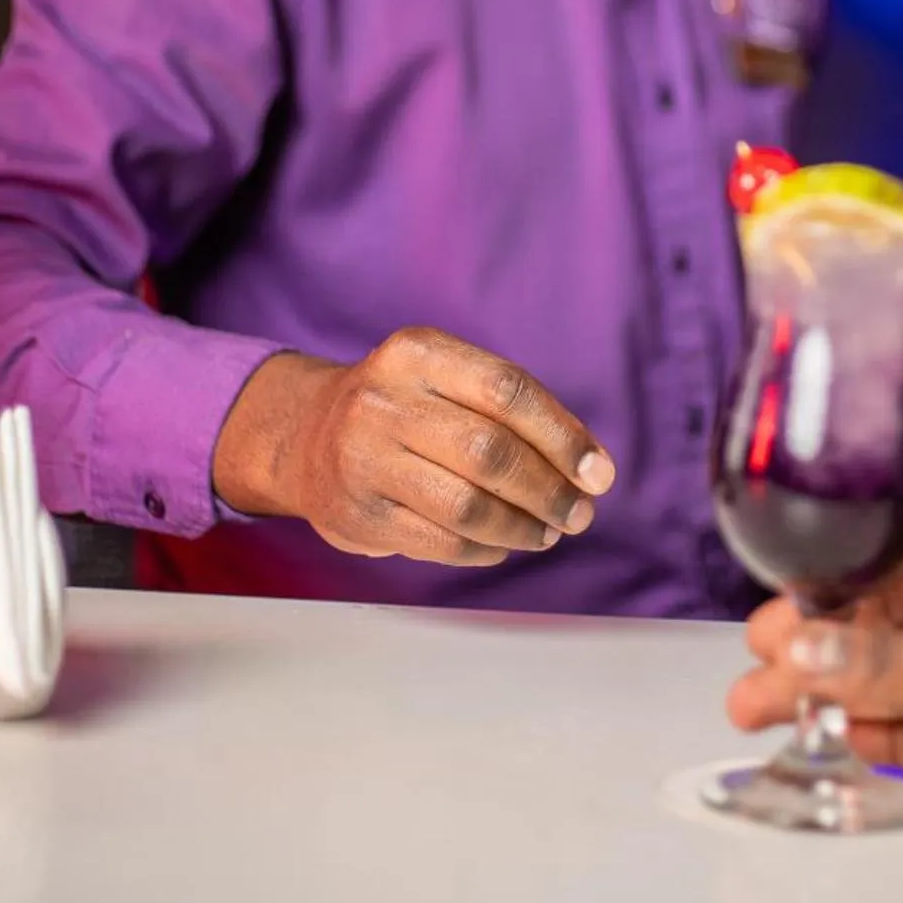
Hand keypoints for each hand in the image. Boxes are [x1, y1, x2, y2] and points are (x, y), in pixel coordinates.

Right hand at [212, 329, 614, 566]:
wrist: (304, 436)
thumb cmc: (404, 406)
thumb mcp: (446, 377)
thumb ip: (514, 410)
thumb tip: (591, 467)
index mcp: (416, 353)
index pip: (507, 390)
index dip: (562, 435)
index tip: (598, 472)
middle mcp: (383, 402)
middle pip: (490, 452)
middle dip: (549, 490)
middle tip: (580, 514)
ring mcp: (363, 460)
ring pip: (467, 506)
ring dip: (523, 527)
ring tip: (548, 532)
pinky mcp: (357, 515)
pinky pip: (440, 543)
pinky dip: (486, 549)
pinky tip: (503, 543)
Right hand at [728, 538, 902, 836]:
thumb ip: (888, 661)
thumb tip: (803, 652)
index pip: (891, 583)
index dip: (827, 607)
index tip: (771, 627)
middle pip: (887, 640)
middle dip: (819, 662)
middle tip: (753, 683)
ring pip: (901, 691)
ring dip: (839, 705)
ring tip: (767, 718)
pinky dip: (884, 740)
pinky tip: (836, 741)